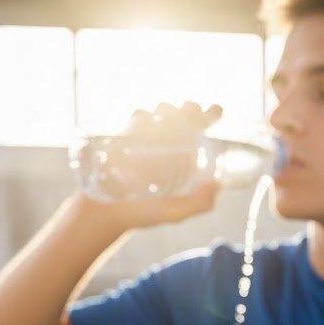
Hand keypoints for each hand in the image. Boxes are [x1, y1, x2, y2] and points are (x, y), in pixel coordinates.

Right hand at [73, 101, 223, 229]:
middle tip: (187, 115)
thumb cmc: (141, 215)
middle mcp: (167, 144)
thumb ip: (198, 204)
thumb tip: (218, 184)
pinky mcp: (126, 135)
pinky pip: (135, 117)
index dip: (211, 114)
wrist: (105, 213)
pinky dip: (140, 117)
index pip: (202, 129)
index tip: (213, 111)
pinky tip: (140, 126)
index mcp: (185, 157)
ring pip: (160, 111)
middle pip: (183, 114)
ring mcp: (146, 137)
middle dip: (188, 108)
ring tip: (162, 122)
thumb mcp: (173, 213)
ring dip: (165, 110)